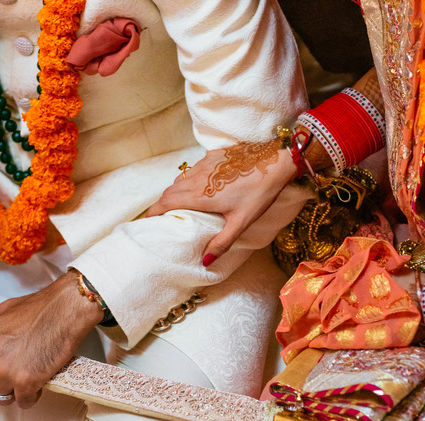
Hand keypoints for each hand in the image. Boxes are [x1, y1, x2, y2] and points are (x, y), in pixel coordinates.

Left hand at [0, 271, 101, 408]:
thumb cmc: (40, 307)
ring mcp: (5, 372)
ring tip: (29, 375)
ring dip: (15, 390)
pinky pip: (23, 402)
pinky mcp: (26, 382)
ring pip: (2, 396)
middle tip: (15, 372)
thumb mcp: (5, 309)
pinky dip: (32, 396)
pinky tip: (40, 382)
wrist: (67, 309)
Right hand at [146, 139, 297, 265]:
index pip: (166, 202)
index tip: (148, 220)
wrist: (276, 161)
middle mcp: (197, 178)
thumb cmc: (260, 193)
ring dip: (176, 190)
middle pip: (169, 190)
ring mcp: (204, 164)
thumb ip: (222, 242)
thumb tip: (205, 261)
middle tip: (163, 216)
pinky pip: (194, 168)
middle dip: (162, 203)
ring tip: (180, 203)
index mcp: (200, 196)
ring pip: (181, 178)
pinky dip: (190, 179)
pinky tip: (202, 186)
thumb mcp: (241, 222)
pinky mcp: (213, 155)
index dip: (153, 211)